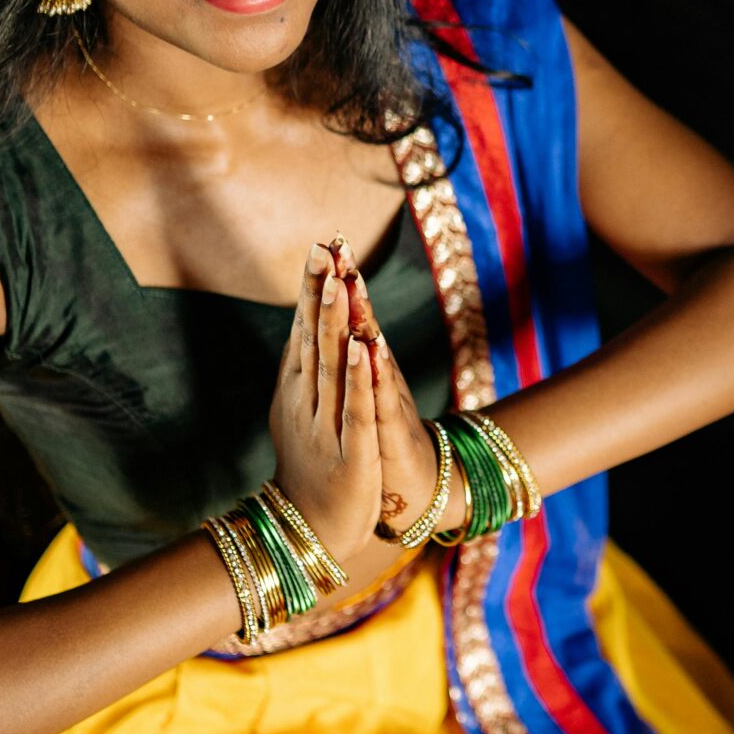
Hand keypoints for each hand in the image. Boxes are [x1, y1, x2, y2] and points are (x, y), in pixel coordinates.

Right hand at [266, 241, 381, 542]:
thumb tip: (302, 329)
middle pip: (312, 339)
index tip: (319, 249)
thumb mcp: (301, 413)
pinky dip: (357, 377)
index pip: (303, 331)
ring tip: (337, 283)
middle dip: (319, 293)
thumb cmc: (311, 467)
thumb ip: (303, 373)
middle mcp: (306, 402)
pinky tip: (360, 348)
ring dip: (333, 324)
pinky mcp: (351, 451)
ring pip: (330, 366)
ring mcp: (327, 425)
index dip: (310, 291)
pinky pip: (355, 408)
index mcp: (297, 391)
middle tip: (324, 249)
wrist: (312, 529)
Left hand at [329, 237, 458, 535]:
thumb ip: (341, 361)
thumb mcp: (353, 397)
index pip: (345, 319)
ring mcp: (386, 401)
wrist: (411, 490)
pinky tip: (369, 347)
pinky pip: (379, 398)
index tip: (322, 243)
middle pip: (361, 324)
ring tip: (351, 282)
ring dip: (362, 317)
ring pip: (373, 354)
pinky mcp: (391, 432)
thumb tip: (326, 322)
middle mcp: (378, 378)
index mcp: (361, 370)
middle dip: (347, 286)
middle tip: (337, 246)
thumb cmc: (378, 439)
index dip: (335, 283)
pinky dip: (373, 373)